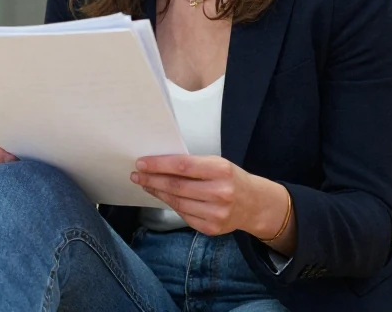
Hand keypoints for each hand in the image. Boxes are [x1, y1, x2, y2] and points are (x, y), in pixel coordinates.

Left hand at [131, 155, 289, 239]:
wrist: (254, 204)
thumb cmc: (230, 179)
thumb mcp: (217, 164)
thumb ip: (192, 165)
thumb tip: (158, 165)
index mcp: (221, 171)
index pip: (183, 166)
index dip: (159, 165)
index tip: (141, 163)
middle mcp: (221, 193)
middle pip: (177, 187)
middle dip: (153, 180)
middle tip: (137, 175)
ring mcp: (216, 213)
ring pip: (177, 203)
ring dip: (158, 193)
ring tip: (146, 185)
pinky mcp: (212, 228)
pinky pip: (183, 215)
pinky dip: (170, 205)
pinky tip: (162, 197)